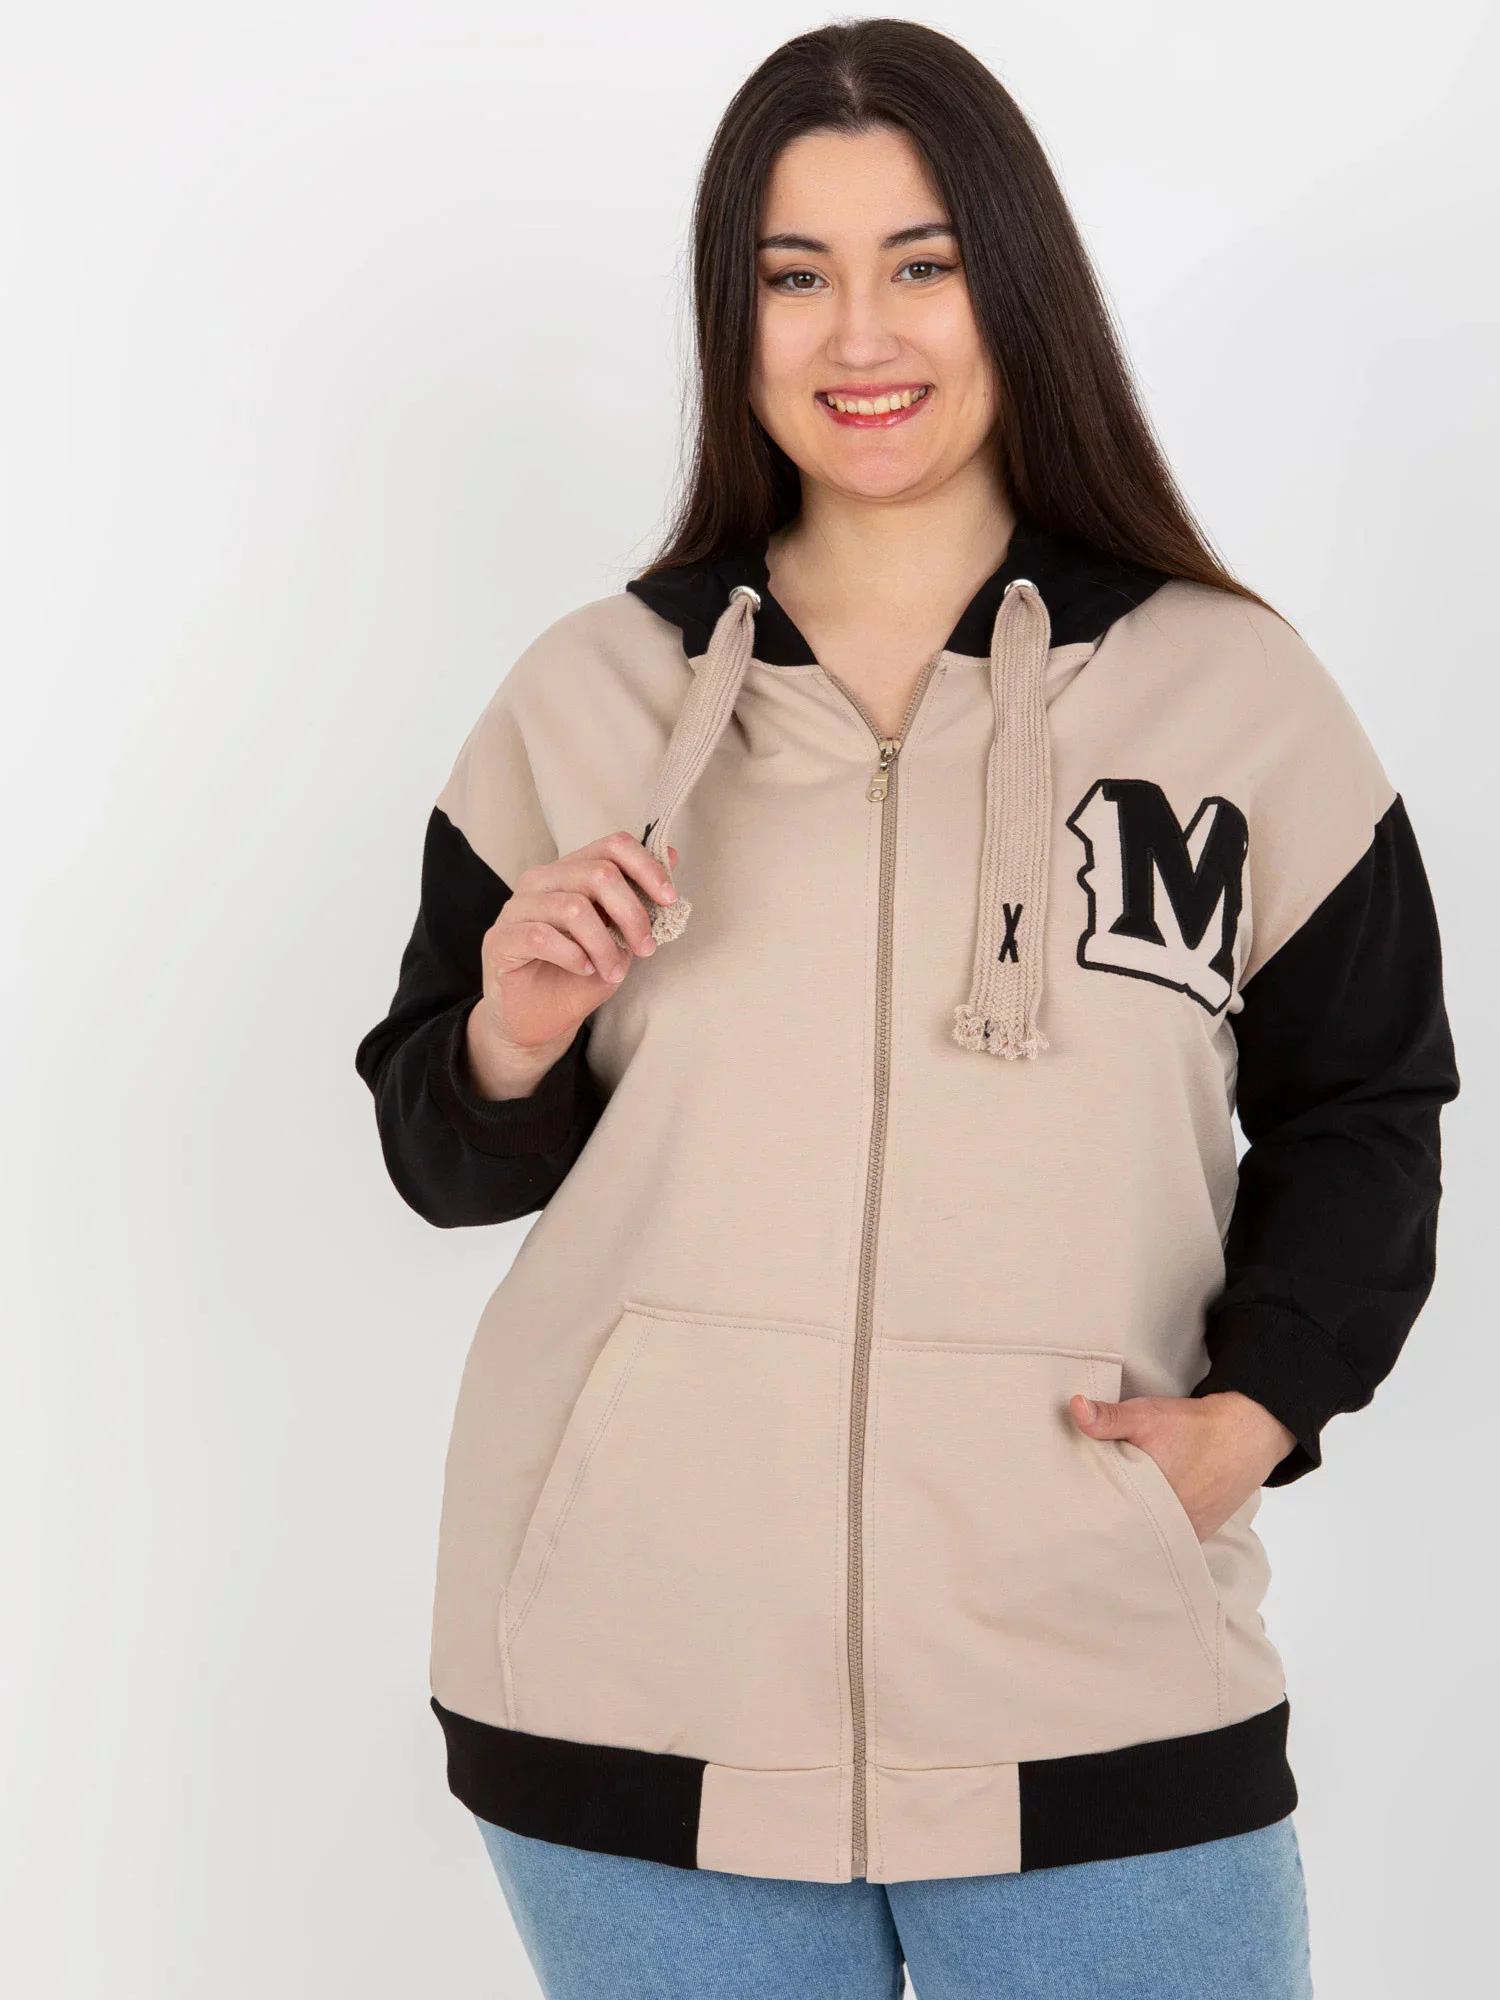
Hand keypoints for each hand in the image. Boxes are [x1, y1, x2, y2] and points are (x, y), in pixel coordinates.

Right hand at [466, 832, 678, 1098]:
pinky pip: (541, 936)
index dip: (647, 867)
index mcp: (569, 872)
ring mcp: (516, 908)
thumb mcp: (620, 938)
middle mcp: (540, 881)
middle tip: (645, 949)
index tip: (670, 900)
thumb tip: (673, 856)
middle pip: (598, 873)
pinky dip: (572, 955)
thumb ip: (638, 900)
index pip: (612, 845)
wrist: (538, 1021)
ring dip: (604, 945)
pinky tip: (583, 970)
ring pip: (573, 907)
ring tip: (614, 971)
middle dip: (632, 913)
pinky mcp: (500, 939)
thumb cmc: (578, 976)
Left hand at [1069, 1390, 1296, 1541]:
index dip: (1086, 1514)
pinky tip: (1134, 1522)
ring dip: (1129, 1528)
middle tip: (1081, 1516)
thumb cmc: (1193, 1427)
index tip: (1069, 1510)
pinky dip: (1151, 1531)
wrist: (1245, 1435)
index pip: (1106, 1520)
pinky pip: (1167, 1539)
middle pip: (1125, 1532)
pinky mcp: (1197, 1533)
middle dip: (1105, 1524)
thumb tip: (1074, 1408)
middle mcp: (1169, 1526)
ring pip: (1145, 1538)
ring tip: (1104, 1519)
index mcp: (1149, 1503)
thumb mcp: (1146, 1416)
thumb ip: (1108, 1418)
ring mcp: (1184, 1534)